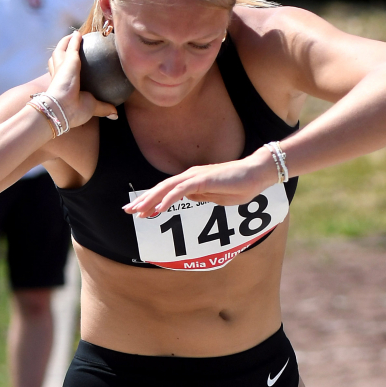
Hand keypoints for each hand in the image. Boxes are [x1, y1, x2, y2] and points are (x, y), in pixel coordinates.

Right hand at [42, 31, 117, 128]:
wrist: (62, 108)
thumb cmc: (74, 110)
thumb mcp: (92, 108)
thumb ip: (103, 108)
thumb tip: (115, 115)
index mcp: (61, 86)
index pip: (59, 74)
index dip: (61, 69)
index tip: (68, 66)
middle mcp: (58, 74)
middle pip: (57, 58)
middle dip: (61, 51)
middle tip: (69, 46)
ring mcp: (61, 66)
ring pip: (60, 50)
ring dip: (65, 42)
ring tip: (74, 36)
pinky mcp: (68, 59)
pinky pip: (73, 45)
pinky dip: (75, 39)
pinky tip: (80, 33)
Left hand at [123, 149, 275, 218]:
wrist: (257, 174)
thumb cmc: (240, 185)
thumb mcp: (216, 197)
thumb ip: (202, 196)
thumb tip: (189, 198)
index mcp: (192, 181)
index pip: (166, 191)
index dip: (151, 200)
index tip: (138, 211)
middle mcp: (190, 176)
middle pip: (161, 188)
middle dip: (143, 200)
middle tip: (128, 211)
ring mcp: (196, 176)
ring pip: (167, 188)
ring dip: (151, 200)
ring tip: (138, 212)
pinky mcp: (203, 179)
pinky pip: (181, 190)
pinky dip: (168, 200)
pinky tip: (159, 209)